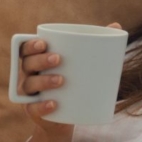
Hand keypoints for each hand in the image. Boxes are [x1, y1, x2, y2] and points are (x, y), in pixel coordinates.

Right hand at [18, 22, 122, 141]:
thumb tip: (116, 25)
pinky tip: (53, 104)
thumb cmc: (75, 81)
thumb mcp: (83, 64)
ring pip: (29, 85)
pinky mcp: (34, 111)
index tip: (44, 43)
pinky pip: (33, 109)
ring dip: (43, 81)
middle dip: (40, 60)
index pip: (25, 48)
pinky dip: (42, 106)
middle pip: (27, 64)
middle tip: (58, 59)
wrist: (69, 115)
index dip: (30, 45)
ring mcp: (30, 94)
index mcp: (37, 60)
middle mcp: (29, 75)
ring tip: (61, 80)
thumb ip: (96, 44)